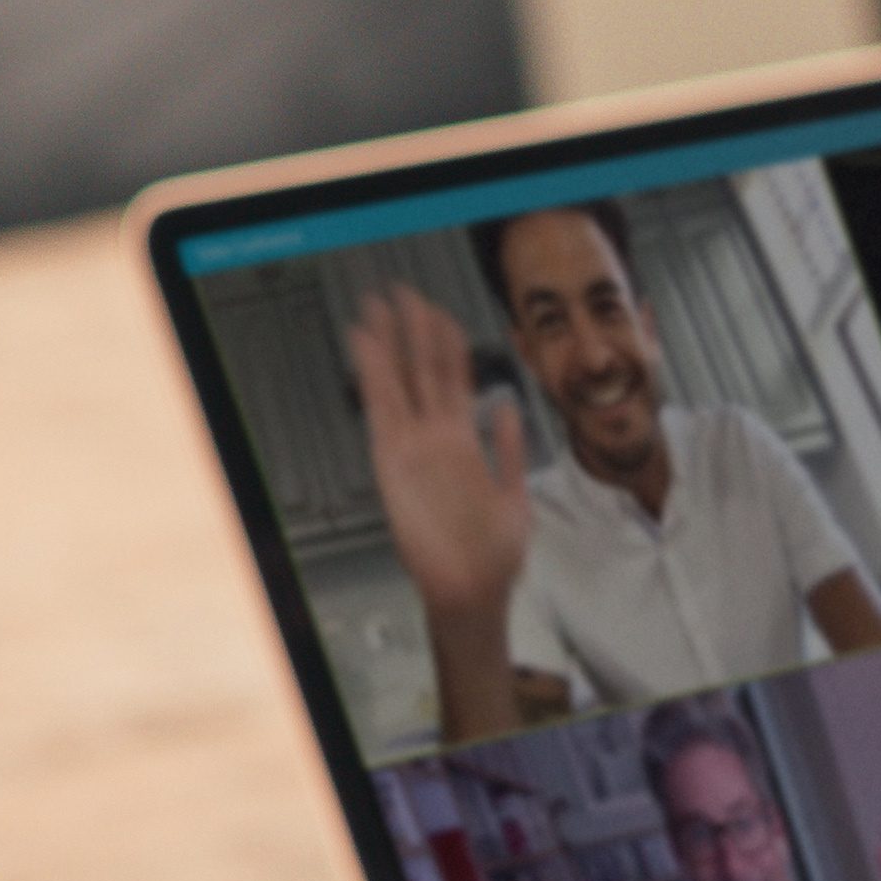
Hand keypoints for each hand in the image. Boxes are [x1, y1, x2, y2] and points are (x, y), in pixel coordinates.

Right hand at [346, 285, 534, 657]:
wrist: (473, 589)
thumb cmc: (492, 552)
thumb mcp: (514, 493)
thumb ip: (509, 448)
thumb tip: (508, 407)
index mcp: (463, 441)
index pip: (451, 379)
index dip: (445, 343)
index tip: (437, 310)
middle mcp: (434, 437)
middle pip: (421, 369)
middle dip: (412, 328)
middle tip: (401, 290)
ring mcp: (412, 445)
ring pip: (399, 380)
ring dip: (387, 341)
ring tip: (378, 304)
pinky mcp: (393, 460)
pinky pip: (382, 407)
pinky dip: (372, 371)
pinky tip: (366, 342)